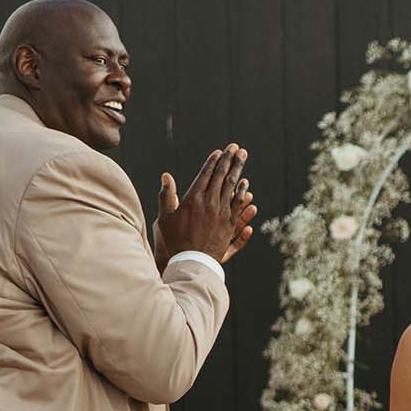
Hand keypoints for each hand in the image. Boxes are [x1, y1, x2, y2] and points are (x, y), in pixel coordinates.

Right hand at [153, 144, 257, 264]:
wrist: (192, 262)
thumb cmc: (174, 241)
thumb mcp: (165, 218)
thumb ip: (166, 195)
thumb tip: (166, 176)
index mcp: (193, 199)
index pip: (206, 174)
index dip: (214, 161)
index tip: (220, 151)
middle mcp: (209, 203)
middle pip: (222, 176)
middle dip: (229, 160)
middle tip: (236, 147)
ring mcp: (222, 213)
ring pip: (232, 187)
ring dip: (238, 170)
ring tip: (243, 157)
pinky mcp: (229, 224)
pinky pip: (237, 203)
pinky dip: (241, 191)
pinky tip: (245, 184)